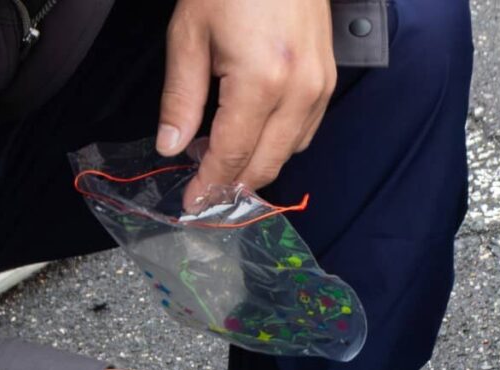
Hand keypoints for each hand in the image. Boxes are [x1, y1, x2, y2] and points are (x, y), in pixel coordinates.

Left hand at [160, 0, 338, 210]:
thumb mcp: (190, 34)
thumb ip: (180, 98)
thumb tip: (172, 147)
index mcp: (261, 82)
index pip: (232, 154)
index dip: (210, 184)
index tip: (193, 205)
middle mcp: (298, 92)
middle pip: (265, 164)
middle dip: (234, 184)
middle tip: (205, 192)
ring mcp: (319, 88)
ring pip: (289, 153)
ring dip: (256, 165)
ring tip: (222, 160)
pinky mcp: (328, 80)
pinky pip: (305, 131)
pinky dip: (278, 144)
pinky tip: (252, 136)